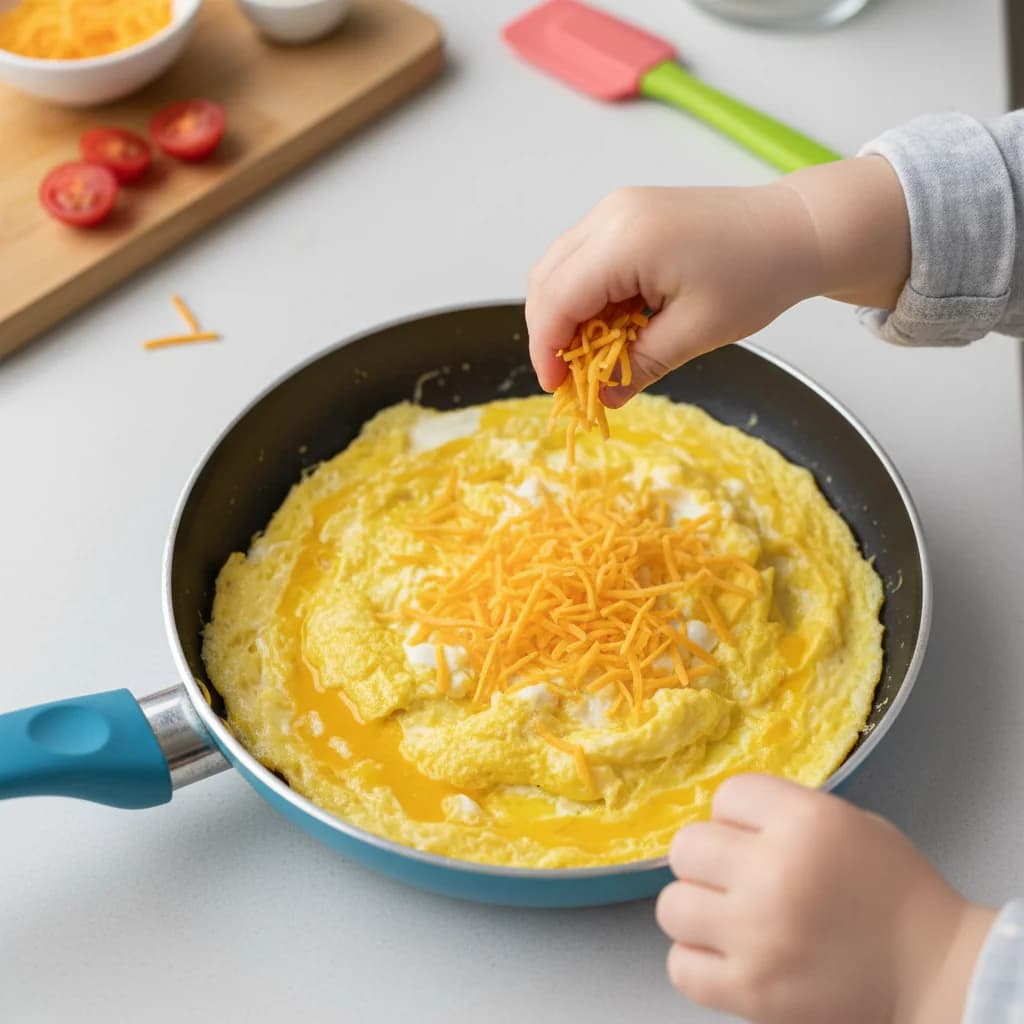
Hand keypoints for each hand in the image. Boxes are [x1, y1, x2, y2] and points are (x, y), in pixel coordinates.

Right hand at [526, 157, 909, 404]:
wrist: (795, 229)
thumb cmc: (757, 276)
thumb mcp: (696, 332)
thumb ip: (640, 365)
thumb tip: (601, 398)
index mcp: (625, 241)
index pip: (558, 299)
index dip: (547, 349)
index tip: (558, 389)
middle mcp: (610, 215)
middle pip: (546, 280)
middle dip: (549, 334)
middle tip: (570, 379)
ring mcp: (616, 209)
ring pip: (558, 268)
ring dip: (564, 315)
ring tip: (590, 356)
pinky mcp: (625, 214)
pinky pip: (582, 258)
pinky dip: (583, 296)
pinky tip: (608, 325)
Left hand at [655, 774, 994, 1023]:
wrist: (936, 974)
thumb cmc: (894, 895)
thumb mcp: (850, 823)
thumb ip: (785, 813)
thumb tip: (724, 819)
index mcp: (806, 822)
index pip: (726, 795)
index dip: (737, 816)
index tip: (755, 836)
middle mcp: (776, 873)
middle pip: (687, 846)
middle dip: (710, 861)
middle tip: (737, 879)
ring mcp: (758, 936)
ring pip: (672, 905)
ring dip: (697, 910)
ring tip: (730, 919)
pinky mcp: (751, 993)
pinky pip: (681, 966)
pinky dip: (697, 962)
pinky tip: (728, 957)